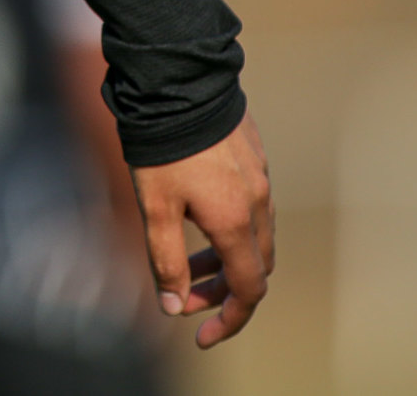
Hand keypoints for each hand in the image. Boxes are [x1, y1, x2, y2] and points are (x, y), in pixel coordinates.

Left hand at [131, 111, 273, 347]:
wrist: (179, 81)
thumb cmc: (162, 146)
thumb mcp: (155, 207)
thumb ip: (166, 259)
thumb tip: (172, 306)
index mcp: (236, 222)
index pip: (248, 290)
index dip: (229, 319)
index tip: (202, 336)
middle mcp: (258, 203)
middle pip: (254, 267)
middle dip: (221, 291)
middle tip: (183, 296)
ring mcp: (260, 178)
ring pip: (254, 237)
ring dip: (223, 259)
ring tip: (184, 261)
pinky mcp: (254, 157)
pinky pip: (252, 207)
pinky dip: (229, 229)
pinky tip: (196, 217)